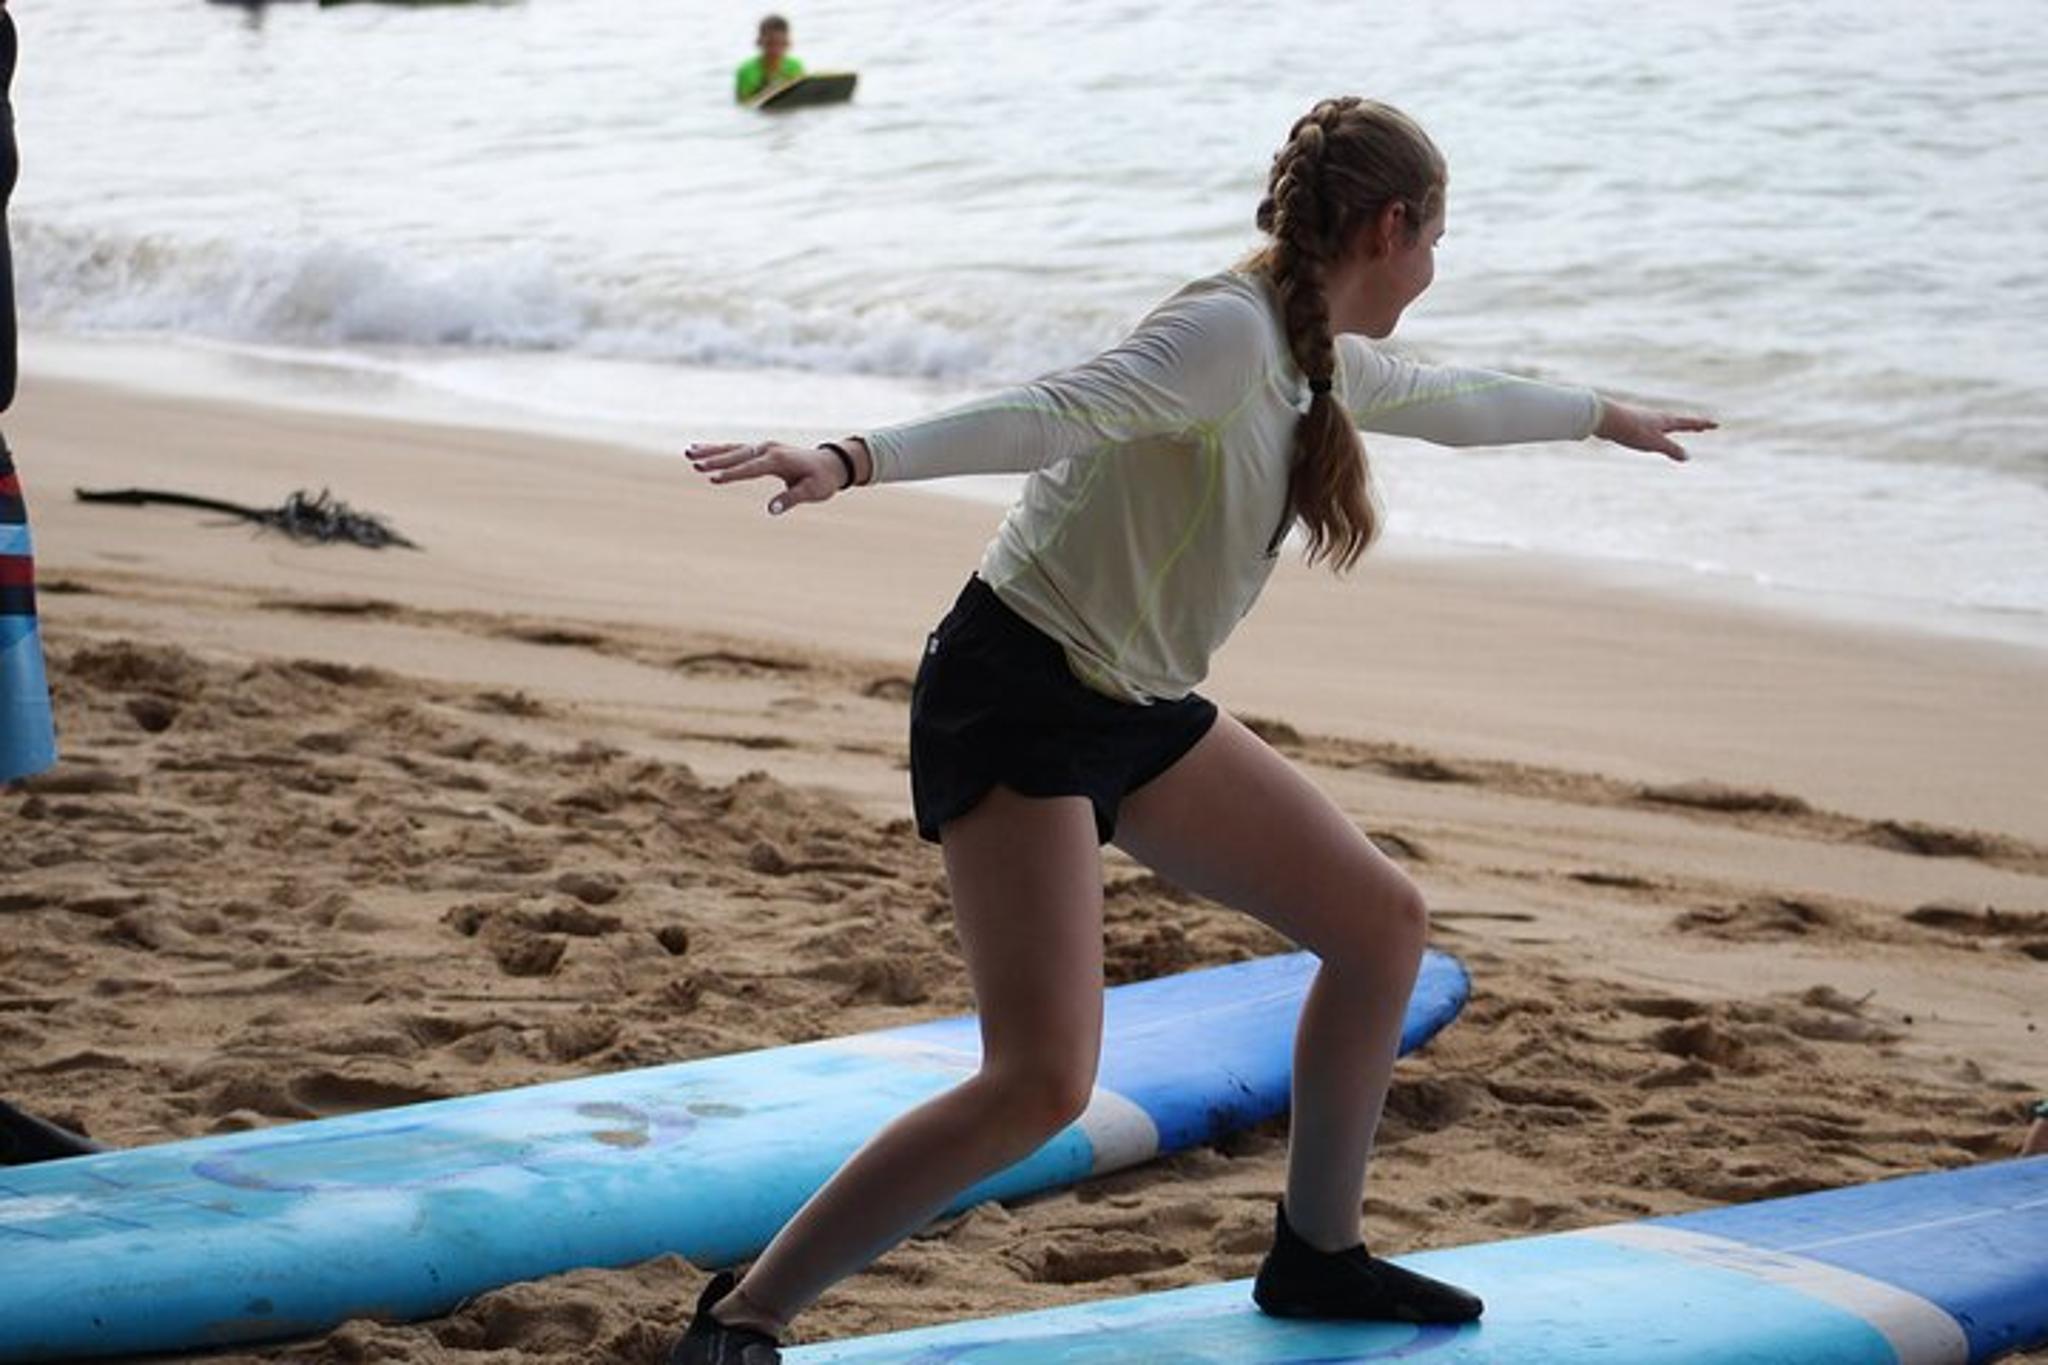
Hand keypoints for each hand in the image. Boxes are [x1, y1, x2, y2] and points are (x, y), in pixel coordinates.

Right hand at [685, 440, 845, 515]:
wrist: (831, 464)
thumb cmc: (822, 481)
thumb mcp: (811, 492)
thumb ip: (791, 499)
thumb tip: (771, 510)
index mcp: (778, 460)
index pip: (750, 468)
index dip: (732, 474)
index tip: (713, 479)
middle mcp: (768, 449)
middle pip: (737, 455)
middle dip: (714, 460)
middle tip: (694, 464)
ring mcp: (764, 447)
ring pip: (733, 449)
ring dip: (710, 451)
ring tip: (688, 453)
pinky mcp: (761, 449)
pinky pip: (736, 449)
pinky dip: (718, 449)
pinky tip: (700, 449)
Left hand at [1594, 401, 1716, 461]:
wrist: (1605, 418)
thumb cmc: (1631, 430)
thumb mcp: (1655, 443)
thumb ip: (1671, 449)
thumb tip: (1687, 457)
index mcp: (1665, 421)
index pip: (1688, 423)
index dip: (1702, 425)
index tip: (1715, 424)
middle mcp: (1656, 417)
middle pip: (1677, 422)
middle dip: (1690, 425)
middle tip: (1700, 427)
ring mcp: (1643, 419)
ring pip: (1662, 423)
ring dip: (1673, 426)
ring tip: (1675, 428)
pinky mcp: (1631, 423)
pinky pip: (1649, 427)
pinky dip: (1657, 430)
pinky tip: (1648, 432)